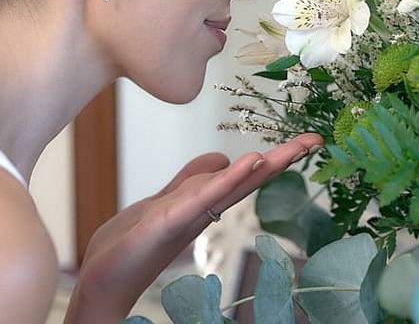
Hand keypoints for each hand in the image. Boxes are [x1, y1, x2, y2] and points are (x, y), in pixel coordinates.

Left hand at [62, 133, 322, 322]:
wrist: (103, 279)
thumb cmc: (132, 244)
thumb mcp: (165, 201)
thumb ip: (191, 179)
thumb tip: (223, 157)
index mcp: (204, 204)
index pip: (246, 176)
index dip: (276, 158)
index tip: (308, 140)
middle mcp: (203, 212)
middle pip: (248, 180)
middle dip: (282, 159)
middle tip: (315, 140)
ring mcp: (187, 217)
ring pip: (230, 188)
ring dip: (261, 168)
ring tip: (290, 149)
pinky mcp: (166, 222)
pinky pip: (202, 199)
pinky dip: (227, 180)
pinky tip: (248, 163)